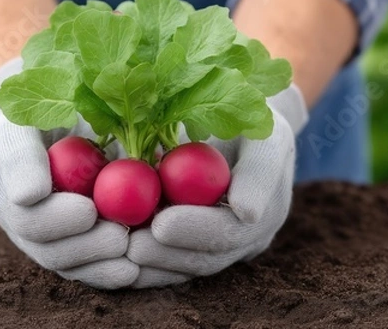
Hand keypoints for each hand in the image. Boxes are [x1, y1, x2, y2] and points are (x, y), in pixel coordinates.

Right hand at [0, 59, 138, 288]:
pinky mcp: (68, 247)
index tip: (90, 211)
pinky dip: (111, 270)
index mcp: (5, 188)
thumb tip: (30, 196)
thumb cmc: (46, 110)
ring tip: (134, 256)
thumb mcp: (28, 118)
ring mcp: (42, 238)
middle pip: (47, 249)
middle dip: (86, 246)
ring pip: (68, 265)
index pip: (26, 215)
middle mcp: (19, 221)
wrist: (63, 122)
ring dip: (102, 265)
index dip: (57, 219)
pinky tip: (136, 268)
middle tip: (121, 237)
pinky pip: (86, 268)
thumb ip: (24, 153)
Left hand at [127, 84, 307, 287]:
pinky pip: (175, 263)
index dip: (196, 230)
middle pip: (207, 257)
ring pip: (187, 266)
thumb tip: (245, 213)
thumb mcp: (263, 133)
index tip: (161, 224)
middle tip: (132, 246)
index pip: (232, 230)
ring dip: (153, 264)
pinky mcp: (202, 246)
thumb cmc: (249, 121)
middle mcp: (249, 236)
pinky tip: (119, 258)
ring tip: (120, 252)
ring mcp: (227, 246)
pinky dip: (148, 264)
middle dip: (167, 254)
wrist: (238, 126)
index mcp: (268, 208)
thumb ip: (258, 171)